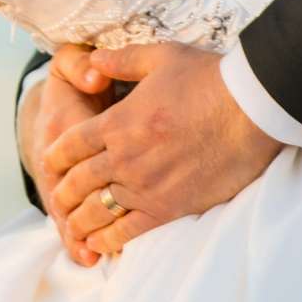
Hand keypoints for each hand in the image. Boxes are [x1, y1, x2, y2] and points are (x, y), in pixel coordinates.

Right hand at [20, 46, 117, 265]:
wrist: (55, 105)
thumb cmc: (76, 84)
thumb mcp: (74, 63)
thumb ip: (83, 63)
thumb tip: (96, 74)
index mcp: (63, 123)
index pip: (79, 147)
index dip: (101, 162)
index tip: (124, 173)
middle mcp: (55, 157)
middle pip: (72, 187)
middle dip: (91, 207)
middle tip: (116, 226)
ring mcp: (56, 181)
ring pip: (65, 211)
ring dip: (81, 233)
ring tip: (97, 255)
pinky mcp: (60, 197)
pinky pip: (66, 222)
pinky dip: (77, 242)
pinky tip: (92, 258)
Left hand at [44, 45, 282, 256]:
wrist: (249, 111)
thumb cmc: (208, 80)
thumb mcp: (160, 57)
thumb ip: (121, 59)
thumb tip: (95, 59)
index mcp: (118, 122)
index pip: (71, 144)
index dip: (56, 155)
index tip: (51, 162)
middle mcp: (124, 157)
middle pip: (79, 181)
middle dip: (64, 192)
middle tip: (58, 199)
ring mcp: (145, 186)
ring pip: (97, 211)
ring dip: (79, 220)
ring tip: (72, 228)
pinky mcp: (168, 208)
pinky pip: (127, 232)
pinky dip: (108, 240)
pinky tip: (98, 245)